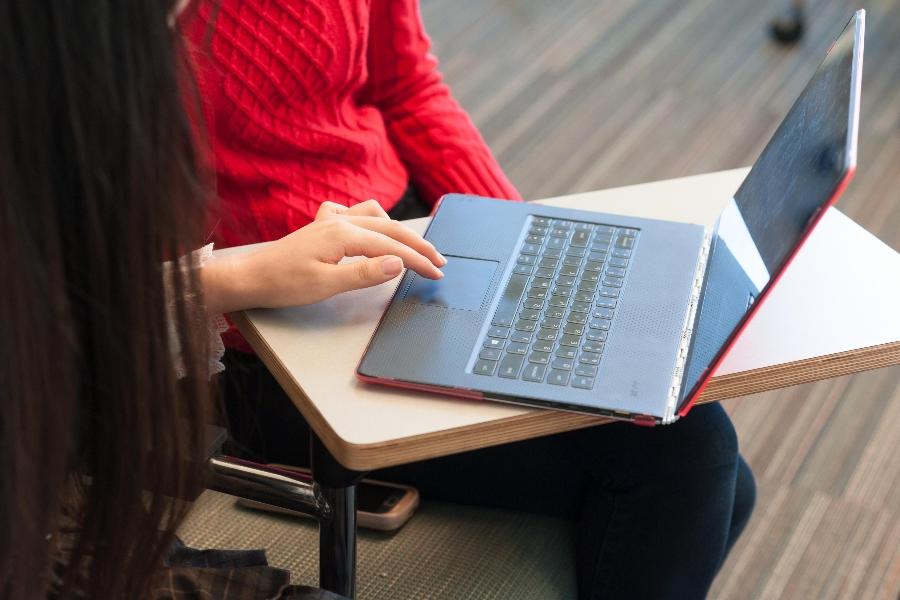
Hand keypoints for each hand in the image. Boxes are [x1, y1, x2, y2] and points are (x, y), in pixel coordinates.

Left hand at [202, 200, 445, 313]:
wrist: (251, 277)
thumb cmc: (284, 283)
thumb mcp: (327, 285)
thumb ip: (365, 273)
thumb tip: (397, 263)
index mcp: (343, 234)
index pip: (392, 247)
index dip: (418, 260)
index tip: (437, 273)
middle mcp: (339, 220)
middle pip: (390, 228)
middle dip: (418, 245)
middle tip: (439, 262)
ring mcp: (330, 220)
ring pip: (375, 214)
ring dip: (397, 228)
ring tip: (413, 246)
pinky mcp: (322, 226)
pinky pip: (354, 212)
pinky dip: (371, 219)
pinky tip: (372, 231)